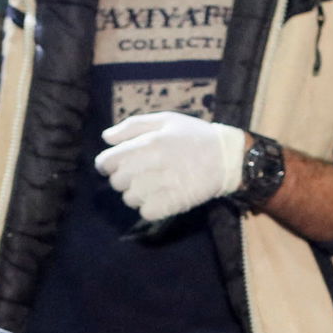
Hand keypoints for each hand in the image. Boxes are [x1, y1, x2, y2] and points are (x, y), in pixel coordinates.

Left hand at [95, 111, 246, 222]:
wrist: (227, 158)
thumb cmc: (194, 136)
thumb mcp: (166, 120)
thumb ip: (132, 126)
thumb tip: (106, 138)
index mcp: (149, 142)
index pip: (107, 162)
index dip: (105, 165)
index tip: (112, 165)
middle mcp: (152, 164)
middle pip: (117, 182)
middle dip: (123, 178)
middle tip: (140, 173)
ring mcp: (161, 187)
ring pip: (129, 199)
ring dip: (136, 193)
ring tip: (153, 183)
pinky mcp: (171, 205)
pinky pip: (145, 212)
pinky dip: (150, 207)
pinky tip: (161, 196)